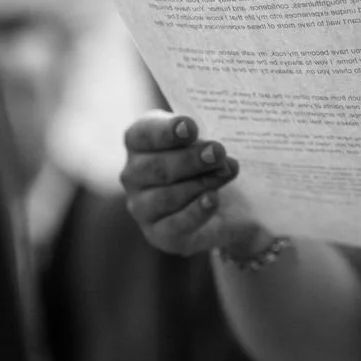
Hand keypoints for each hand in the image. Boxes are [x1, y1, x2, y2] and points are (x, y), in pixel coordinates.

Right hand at [121, 110, 269, 256]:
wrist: (223, 203)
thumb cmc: (205, 160)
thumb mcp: (203, 140)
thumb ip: (202, 137)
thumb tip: (213, 144)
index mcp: (139, 142)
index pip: (143, 134)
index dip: (166, 131)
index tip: (190, 127)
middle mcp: (133, 174)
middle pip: (156, 167)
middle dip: (191, 159)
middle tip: (218, 152)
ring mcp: (142, 206)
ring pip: (166, 196)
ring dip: (200, 183)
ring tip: (226, 172)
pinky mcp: (159, 233)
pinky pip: (174, 225)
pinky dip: (195, 212)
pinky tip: (212, 199)